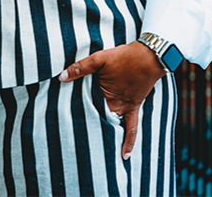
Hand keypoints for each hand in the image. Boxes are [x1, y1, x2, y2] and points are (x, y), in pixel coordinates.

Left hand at [59, 41, 165, 159]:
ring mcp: (125, 107)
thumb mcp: (99, 59)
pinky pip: (133, 128)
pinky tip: (125, 155)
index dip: (76, 114)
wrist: (149, 56)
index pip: (86, 109)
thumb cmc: (124, 57)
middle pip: (99, 118)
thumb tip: (61, 77)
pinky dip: (129, 141)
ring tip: (93, 146)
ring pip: (112, 125)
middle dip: (88, 126)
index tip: (65, 124)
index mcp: (105, 95)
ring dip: (104, 133)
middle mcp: (115, 105)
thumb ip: (81, 67)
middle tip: (76, 138)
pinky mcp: (135, 107)